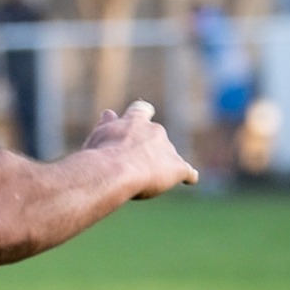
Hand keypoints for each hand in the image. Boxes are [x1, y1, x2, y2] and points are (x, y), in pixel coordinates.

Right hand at [82, 100, 198, 196]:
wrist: (113, 171)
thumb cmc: (101, 154)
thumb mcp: (99, 135)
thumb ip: (107, 126)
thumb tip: (109, 114)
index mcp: (134, 121)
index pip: (141, 110)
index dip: (142, 114)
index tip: (143, 117)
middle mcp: (154, 130)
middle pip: (156, 135)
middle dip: (149, 146)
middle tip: (134, 161)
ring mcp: (168, 149)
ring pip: (169, 155)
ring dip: (161, 164)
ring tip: (145, 179)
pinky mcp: (178, 167)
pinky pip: (188, 172)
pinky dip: (188, 175)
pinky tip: (189, 179)